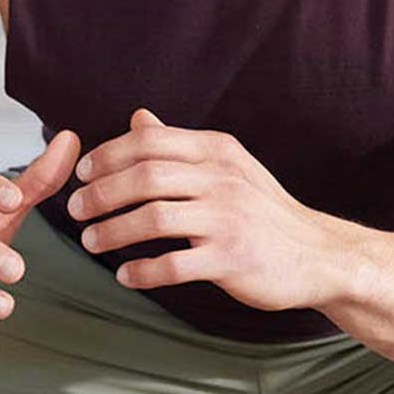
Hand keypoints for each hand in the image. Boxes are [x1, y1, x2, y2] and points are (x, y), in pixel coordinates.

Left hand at [66, 108, 352, 310]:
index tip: (81, 174)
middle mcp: (223, 179)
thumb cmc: (264, 211)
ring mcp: (229, 219)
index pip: (150, 142)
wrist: (318, 255)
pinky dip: (143, 272)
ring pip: (154, 219)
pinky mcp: (233, 259)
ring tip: (91, 242)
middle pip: (145, 177)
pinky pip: (175, 264)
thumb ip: (180, 145)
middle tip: (75, 211)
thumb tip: (138, 117)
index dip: (107, 156)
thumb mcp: (227, 167)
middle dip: (101, 194)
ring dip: (113, 232)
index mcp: (217, 151)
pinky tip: (125, 276)